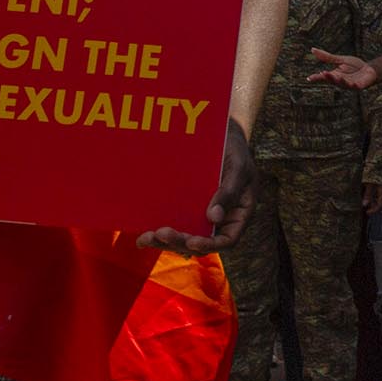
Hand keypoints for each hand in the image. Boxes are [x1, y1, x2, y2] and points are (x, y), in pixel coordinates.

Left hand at [139, 118, 253, 253]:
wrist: (222, 135)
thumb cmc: (235, 150)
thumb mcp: (238, 167)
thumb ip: (229, 192)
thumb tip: (214, 218)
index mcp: (239, 214)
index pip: (227, 240)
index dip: (210, 245)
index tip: (192, 242)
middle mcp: (221, 220)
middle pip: (202, 242)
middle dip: (180, 242)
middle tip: (161, 233)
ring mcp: (203, 217)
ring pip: (185, 239)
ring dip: (166, 242)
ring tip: (146, 238)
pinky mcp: (187, 210)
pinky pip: (175, 226)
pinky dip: (159, 234)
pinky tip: (142, 238)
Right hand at [308, 48, 379, 89]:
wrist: (370, 69)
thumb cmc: (355, 66)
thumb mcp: (340, 60)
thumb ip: (327, 57)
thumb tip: (312, 49)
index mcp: (335, 75)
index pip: (324, 77)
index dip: (317, 78)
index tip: (309, 78)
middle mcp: (340, 81)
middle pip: (333, 80)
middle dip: (328, 78)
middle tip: (322, 73)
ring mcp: (349, 84)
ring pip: (343, 84)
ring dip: (339, 81)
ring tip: (335, 76)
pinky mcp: (359, 86)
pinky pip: (355, 86)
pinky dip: (353, 85)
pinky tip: (353, 83)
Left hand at [362, 181, 381, 214]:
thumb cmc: (376, 168)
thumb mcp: (369, 182)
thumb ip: (368, 194)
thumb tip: (365, 205)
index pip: (381, 206)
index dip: (374, 211)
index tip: (367, 212)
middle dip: (376, 205)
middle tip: (368, 205)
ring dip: (379, 199)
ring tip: (371, 196)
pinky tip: (377, 189)